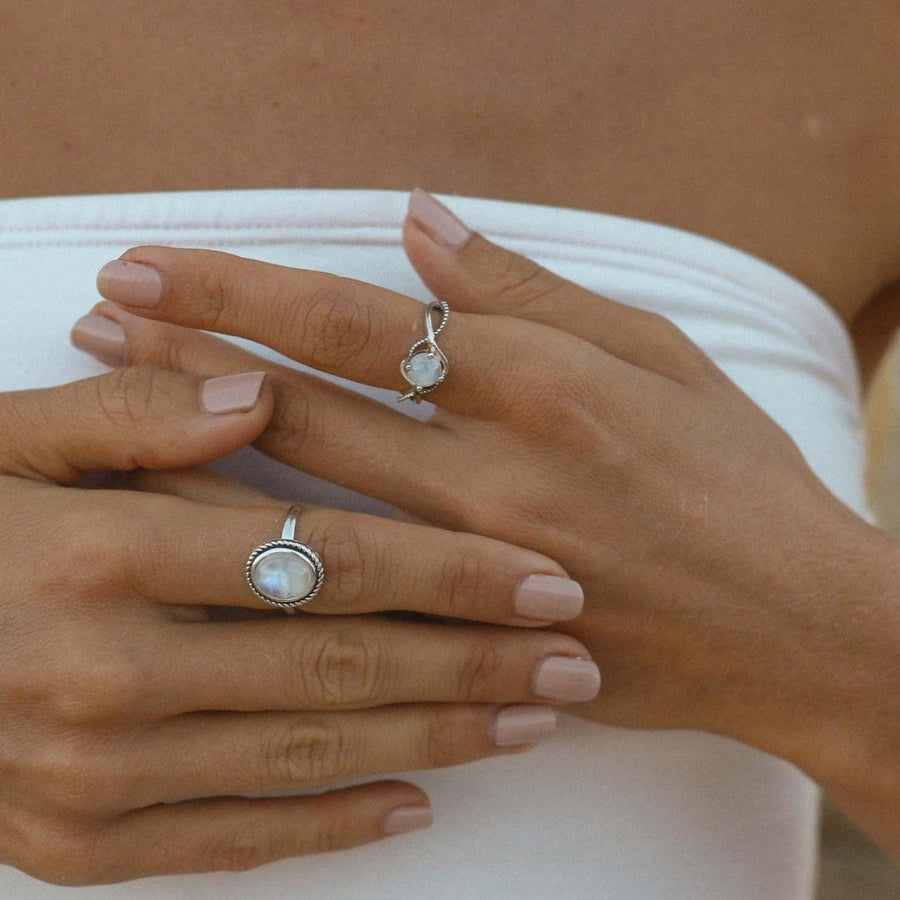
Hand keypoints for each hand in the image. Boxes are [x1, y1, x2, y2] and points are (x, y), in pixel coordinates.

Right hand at [0, 359, 597, 883]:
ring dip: (434, 738)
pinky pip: (230, 842)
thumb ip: (139, 413)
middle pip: (338, 664)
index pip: (323, 560)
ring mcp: (88, 775)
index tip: (541, 574)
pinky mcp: (75, 844)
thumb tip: (262, 390)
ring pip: (307, 755)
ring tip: (532, 721)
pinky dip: (332, 826)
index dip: (447, 569)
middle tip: (572, 658)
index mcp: (101, 554)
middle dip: (472, 661)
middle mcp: (103, 673)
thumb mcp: (11, 439)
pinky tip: (417, 803)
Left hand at [86, 189, 899, 801]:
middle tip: (96, 319)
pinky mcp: (476, 642)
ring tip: (113, 408)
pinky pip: (346, 599)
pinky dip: (266, 558)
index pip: (352, 327)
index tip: (152, 265)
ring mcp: (474, 571)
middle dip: (186, 358)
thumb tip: (423, 226)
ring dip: (198, 452)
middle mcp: (493, 478)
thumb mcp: (656, 354)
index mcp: (542, 387)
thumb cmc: (735, 477)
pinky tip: (201, 531)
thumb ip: (531, 291)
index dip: (240, 290)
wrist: (789, 626)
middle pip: (302, 410)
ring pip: (299, 508)